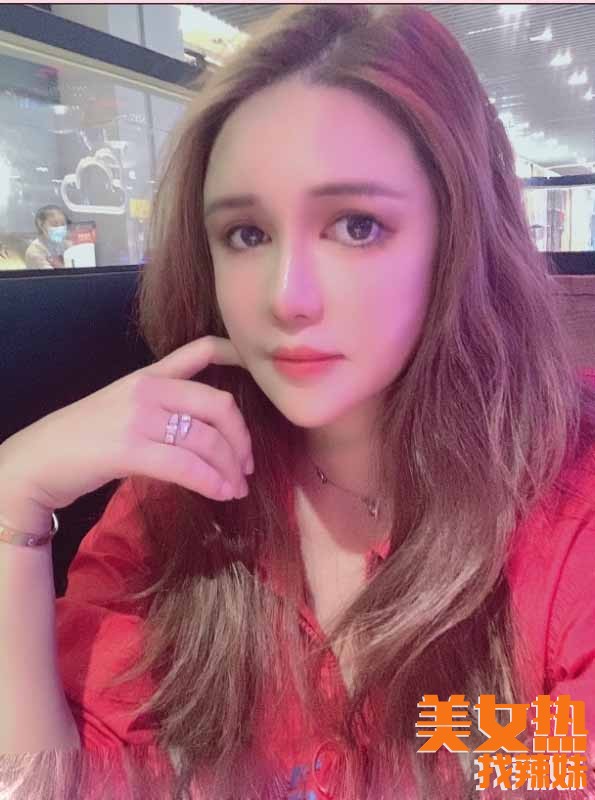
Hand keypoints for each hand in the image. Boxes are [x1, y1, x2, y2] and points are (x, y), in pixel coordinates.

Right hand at [0, 336, 253, 516]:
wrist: (37, 461)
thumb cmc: (83, 440)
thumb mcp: (124, 407)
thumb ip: (163, 406)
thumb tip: (206, 429)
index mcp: (149, 375)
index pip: (201, 349)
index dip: (236, 354)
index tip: (258, 371)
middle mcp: (148, 389)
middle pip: (218, 404)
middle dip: (241, 438)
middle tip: (247, 465)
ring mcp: (138, 417)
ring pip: (206, 439)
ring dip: (230, 468)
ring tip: (236, 487)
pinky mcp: (129, 449)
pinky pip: (186, 466)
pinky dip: (211, 482)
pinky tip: (221, 494)